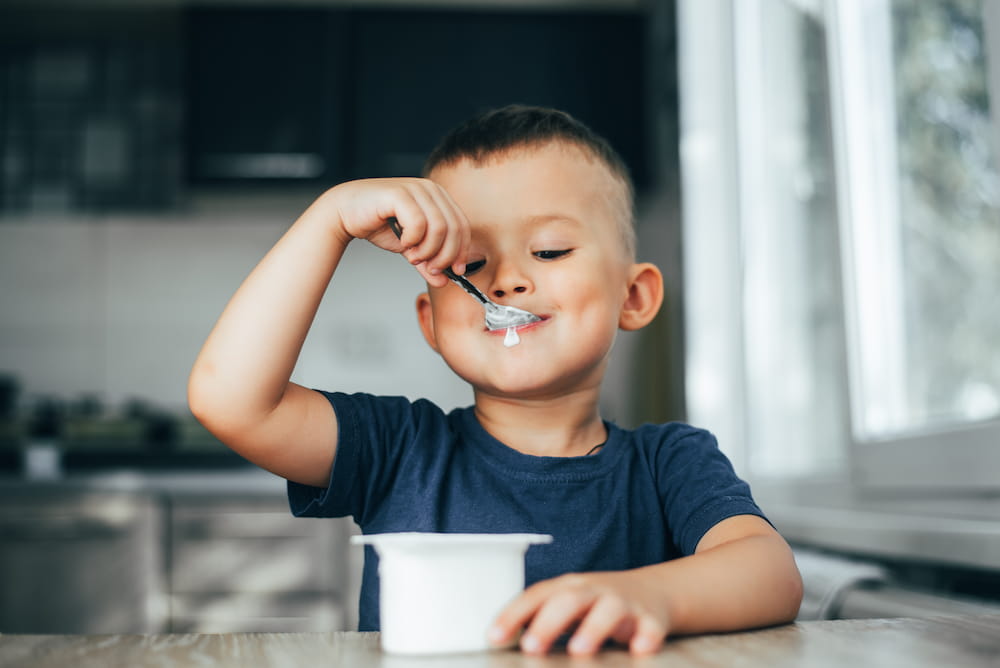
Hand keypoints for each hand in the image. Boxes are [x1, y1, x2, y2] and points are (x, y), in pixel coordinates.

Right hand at [324, 177, 469, 286]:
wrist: (345, 211)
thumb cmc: (378, 223)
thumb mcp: (410, 247)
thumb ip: (428, 262)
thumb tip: (444, 280)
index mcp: (438, 197)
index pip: (462, 226)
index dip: (462, 251)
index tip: (456, 271)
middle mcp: (430, 189)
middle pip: (454, 229)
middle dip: (445, 255)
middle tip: (430, 268)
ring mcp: (415, 189)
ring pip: (439, 228)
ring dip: (428, 250)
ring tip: (413, 256)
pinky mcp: (399, 194)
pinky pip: (419, 224)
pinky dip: (413, 240)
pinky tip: (404, 242)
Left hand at [489, 571, 670, 656]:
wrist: (655, 591)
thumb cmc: (599, 602)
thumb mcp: (569, 604)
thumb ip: (540, 618)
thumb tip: (500, 639)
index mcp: (569, 587)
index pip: (536, 596)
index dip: (513, 615)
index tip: (493, 637)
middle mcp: (594, 591)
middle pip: (569, 601)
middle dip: (548, 623)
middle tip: (531, 646)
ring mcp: (624, 603)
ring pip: (609, 611)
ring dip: (593, 629)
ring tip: (579, 650)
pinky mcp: (651, 619)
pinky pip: (650, 627)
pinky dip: (646, 637)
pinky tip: (638, 650)